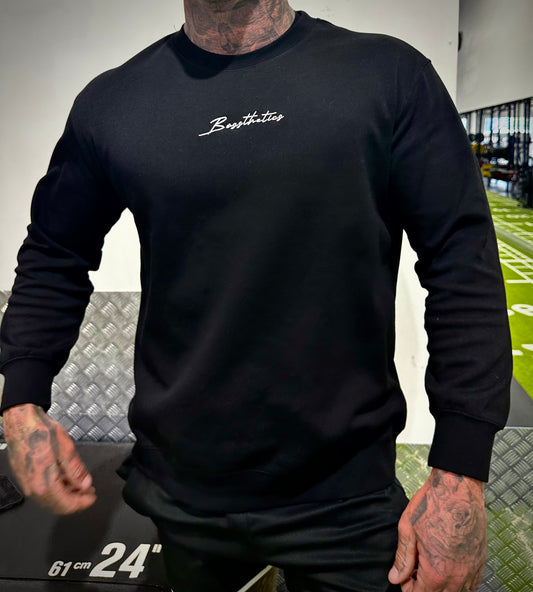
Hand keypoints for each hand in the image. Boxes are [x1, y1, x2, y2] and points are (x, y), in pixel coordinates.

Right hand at [3, 403, 96, 513]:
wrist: (21, 421)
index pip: (66, 504)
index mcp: (44, 484)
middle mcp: (33, 488)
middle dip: (75, 500)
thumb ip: (76, 471)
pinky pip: (42, 490)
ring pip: (50, 498)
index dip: (82, 503)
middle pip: (57, 505)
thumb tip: (85, 484)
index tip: (92, 497)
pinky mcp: (25, 476)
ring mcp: (27, 483)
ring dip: (66, 494)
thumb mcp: (66, 449)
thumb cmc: (41, 431)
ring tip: (80, 485)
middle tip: (88, 492)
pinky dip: (57, 488)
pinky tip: (66, 479)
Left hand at [388, 468, 485, 590]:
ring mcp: (471, 570)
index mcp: (436, 572)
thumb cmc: (432, 504)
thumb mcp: (408, 529)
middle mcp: (457, 577)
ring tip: (430, 565)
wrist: (458, 488)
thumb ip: (402, 558)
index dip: (407, 587)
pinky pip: (471, 584)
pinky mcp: (480, 561)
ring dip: (441, 585)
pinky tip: (448, 566)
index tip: (404, 574)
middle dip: (423, 587)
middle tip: (415, 569)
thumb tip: (395, 578)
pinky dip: (458, 581)